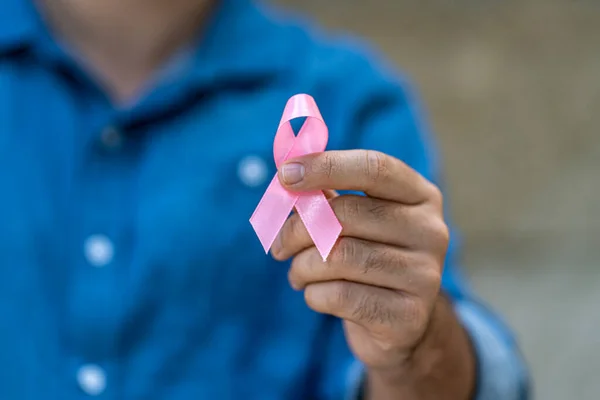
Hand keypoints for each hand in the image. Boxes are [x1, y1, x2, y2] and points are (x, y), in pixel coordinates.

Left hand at [270, 150, 473, 397]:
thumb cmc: (366, 258)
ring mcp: (424, 275)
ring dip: (302, 266)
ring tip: (298, 274)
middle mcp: (430, 231)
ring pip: (338, 257)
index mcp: (420, 196)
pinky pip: (340, 296)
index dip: (326, 166)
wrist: (396, 324)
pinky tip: (316, 294)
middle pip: (347, 214)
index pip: (374, 168)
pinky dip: (314, 294)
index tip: (284, 174)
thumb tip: (286, 176)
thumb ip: (324, 196)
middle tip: (279, 245)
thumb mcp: (354, 222)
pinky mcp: (408, 315)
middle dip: (298, 229)